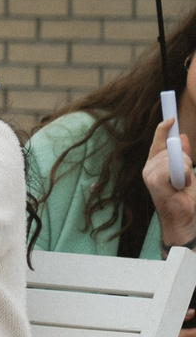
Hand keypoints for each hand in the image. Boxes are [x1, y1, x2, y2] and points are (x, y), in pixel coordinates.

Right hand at [144, 117, 195, 249]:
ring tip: (183, 184)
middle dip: (185, 158)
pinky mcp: (154, 181)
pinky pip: (175, 166)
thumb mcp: (187, 171)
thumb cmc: (184, 197)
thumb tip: (182, 136)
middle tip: (186, 177)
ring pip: (175, 156)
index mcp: (154, 165)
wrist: (182, 218)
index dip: (164, 129)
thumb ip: (183, 154)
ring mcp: (150, 174)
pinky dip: (184, 175)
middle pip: (171, 147)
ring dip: (186, 169)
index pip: (158, 141)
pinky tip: (181, 186)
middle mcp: (149, 168)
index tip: (171, 119)